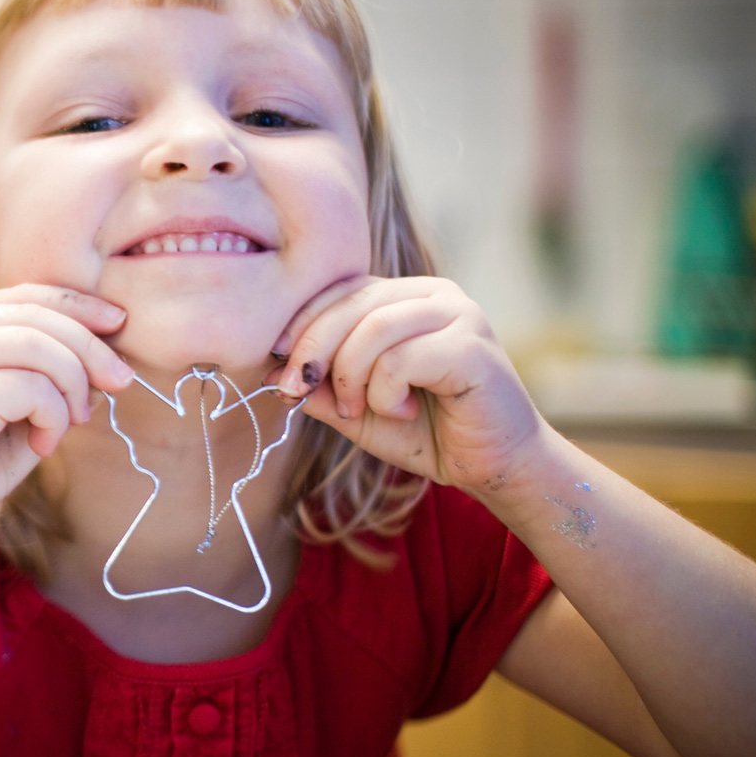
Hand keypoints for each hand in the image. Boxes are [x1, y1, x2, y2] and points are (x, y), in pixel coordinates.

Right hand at [0, 285, 131, 539]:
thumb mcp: (15, 408)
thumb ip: (48, 373)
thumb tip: (107, 348)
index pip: (24, 296)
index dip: (77, 304)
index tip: (119, 323)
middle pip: (36, 315)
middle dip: (90, 347)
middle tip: (121, 382)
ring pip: (37, 346)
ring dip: (72, 386)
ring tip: (72, 422)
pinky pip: (31, 388)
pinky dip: (53, 417)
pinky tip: (43, 446)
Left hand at [267, 276, 544, 491]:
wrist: (492, 465)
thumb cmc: (425, 431)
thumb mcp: (355, 408)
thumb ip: (317, 386)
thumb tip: (263, 370)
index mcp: (405, 297)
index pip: (339, 290)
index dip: (301, 326)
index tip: (278, 369)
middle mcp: (433, 293)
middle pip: (350, 303)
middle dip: (312, 352)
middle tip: (299, 391)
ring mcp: (458, 314)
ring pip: (372, 328)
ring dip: (350, 377)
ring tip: (362, 409)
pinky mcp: (472, 345)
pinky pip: (401, 359)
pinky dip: (385, 392)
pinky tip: (403, 410)